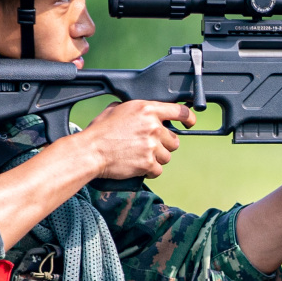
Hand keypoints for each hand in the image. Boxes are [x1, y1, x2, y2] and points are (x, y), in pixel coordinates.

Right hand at [78, 100, 192, 178]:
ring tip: (139, 156)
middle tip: (148, 146)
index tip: (190, 123)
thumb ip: (137, 109)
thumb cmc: (100, 131)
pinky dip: (149, 171)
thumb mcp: (117, 109)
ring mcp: (152, 145)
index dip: (189, 118)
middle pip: (174, 140)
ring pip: (167, 156)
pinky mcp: (148, 163)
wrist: (91, 151)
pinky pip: (158, 170)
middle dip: (164, 145)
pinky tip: (137, 166)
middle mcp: (153, 126)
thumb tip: (146, 111)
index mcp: (147, 109)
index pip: (179, 111)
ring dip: (156, 158)